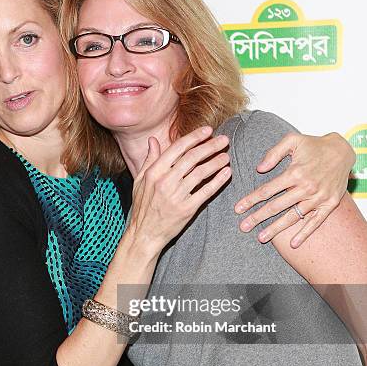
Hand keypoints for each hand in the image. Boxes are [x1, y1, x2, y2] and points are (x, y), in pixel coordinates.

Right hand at [128, 126, 230, 252]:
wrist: (144, 234)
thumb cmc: (142, 207)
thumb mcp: (140, 181)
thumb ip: (149, 160)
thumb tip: (153, 140)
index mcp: (154, 172)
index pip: (177, 148)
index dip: (194, 137)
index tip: (207, 131)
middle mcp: (165, 182)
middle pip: (192, 158)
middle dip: (210, 146)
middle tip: (224, 140)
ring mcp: (176, 196)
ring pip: (201, 173)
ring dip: (216, 162)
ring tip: (226, 156)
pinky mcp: (187, 209)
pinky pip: (206, 191)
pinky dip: (218, 181)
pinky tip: (226, 173)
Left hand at [235, 132, 354, 247]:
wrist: (342, 151)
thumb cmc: (315, 145)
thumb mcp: (293, 140)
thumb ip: (274, 153)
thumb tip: (259, 168)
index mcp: (295, 173)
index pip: (267, 190)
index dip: (251, 200)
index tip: (238, 209)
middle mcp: (306, 187)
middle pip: (276, 206)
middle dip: (258, 217)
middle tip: (243, 227)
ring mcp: (318, 197)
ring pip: (293, 217)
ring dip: (276, 228)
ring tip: (261, 237)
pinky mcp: (329, 204)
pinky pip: (315, 222)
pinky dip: (304, 233)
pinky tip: (293, 243)